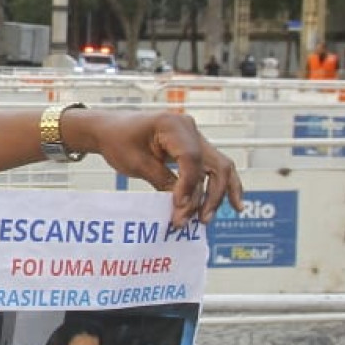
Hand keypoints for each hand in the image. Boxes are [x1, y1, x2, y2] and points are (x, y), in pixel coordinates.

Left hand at [80, 110, 243, 227]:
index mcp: (172, 124)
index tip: (178, 207)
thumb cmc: (118, 142)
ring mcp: (195, 137)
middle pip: (215, 163)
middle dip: (210, 195)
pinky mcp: (194, 148)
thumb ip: (162, 181)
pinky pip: (213, 167)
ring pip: (220, 167)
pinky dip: (222, 186)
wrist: (109, 129)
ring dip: (218, 194)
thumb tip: (184, 207)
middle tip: (198, 220)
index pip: (191, 158)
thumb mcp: (136, 163)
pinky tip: (234, 204)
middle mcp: (189, 128)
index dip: (189, 185)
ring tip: (207, 219)